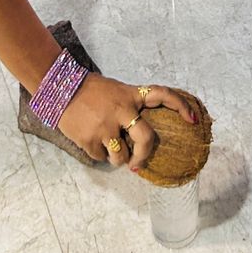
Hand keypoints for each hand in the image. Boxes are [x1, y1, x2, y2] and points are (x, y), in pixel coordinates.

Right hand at [57, 75, 197, 170]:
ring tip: (105, 146)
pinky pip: (101, 157)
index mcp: (130, 95)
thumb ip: (130, 106)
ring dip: (116, 157)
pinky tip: (89, 140)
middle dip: (143, 155)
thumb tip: (141, 132)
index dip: (180, 107)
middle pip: (146, 139)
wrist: (59, 88)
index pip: (162, 95)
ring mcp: (107, 126)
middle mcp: (122, 110)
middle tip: (137, 163)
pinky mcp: (91, 140)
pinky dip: (98, 154)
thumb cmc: (89, 90)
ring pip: (121, 156)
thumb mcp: (115, 90)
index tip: (192, 120)